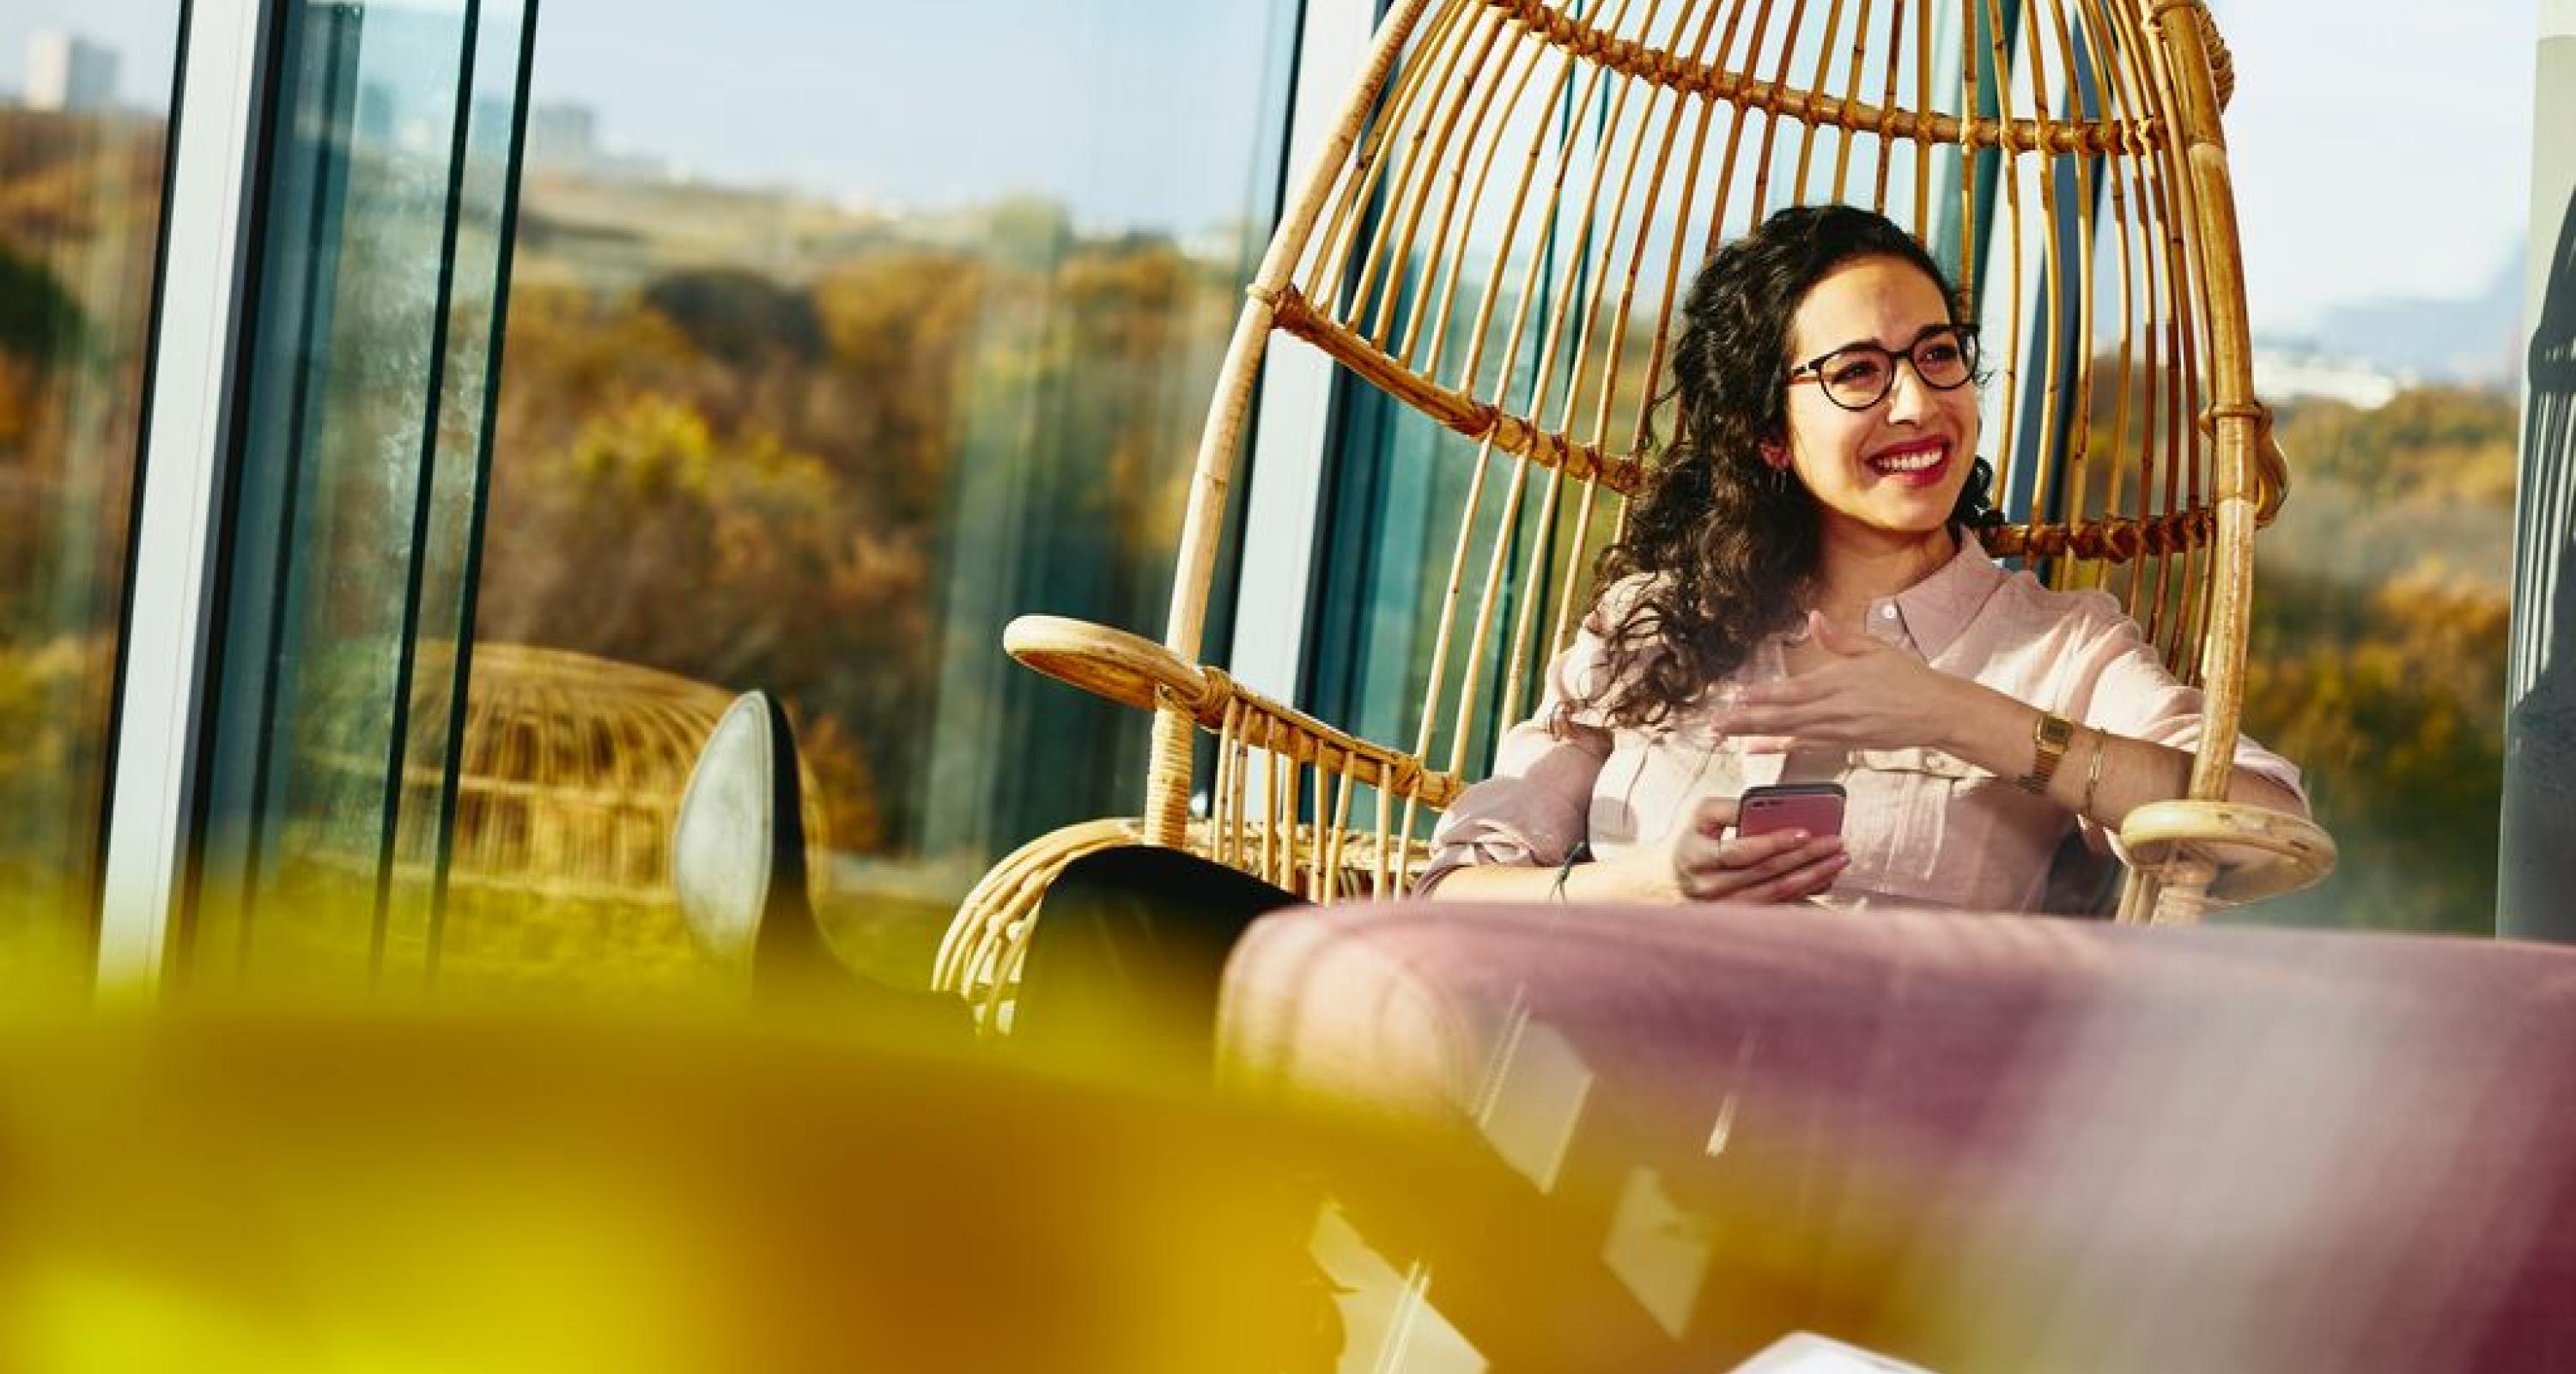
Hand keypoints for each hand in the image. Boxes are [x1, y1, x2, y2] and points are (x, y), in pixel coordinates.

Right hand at [1599, 795, 1847, 902]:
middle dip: (1806, 857)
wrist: (1669, 882)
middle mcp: (1710, 889)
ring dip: (1813, 876)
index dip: (1774, 842)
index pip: (1740, 852)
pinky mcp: (1741, 918)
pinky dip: (1807, 892)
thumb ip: (1728, 807)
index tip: (1805, 832)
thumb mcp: (1700, 815)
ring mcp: (1726, 908)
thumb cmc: (1693, 839)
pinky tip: (1827, 878)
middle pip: (1767, 873)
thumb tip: (1764, 807)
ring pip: (1778, 893)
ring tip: (1839, 859)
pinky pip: (1780, 906)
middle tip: (1837, 843)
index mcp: (1697, 858)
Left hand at [1712, 609, 1975, 752]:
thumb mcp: (1875, 648)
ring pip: (1791, 734)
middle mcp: (1837, 710)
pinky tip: (1757, 750)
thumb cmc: (1908, 677)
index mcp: (1841, 682)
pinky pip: (1806, 747)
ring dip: (1756, 735)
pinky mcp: (1845, 744)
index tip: (1736, 696)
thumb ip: (1840, 638)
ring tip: (1726, 735)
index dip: (1764, 696)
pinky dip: (1780, 749)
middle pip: (1785, 717)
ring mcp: (1840, 731)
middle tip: (1716, 723)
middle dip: (1747, 720)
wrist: (1937, 712)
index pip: (1794, 691)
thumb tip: (1814, 617)